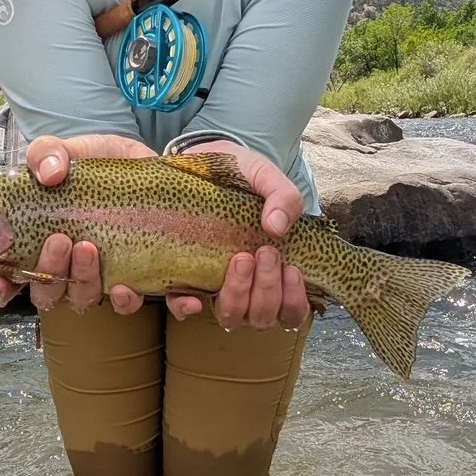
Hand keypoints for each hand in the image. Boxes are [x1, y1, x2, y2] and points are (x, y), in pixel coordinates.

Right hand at [0, 132, 154, 316]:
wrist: (137, 162)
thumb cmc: (92, 164)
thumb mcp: (66, 150)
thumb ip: (47, 154)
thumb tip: (49, 174)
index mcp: (35, 242)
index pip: (7, 278)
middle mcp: (62, 266)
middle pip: (45, 291)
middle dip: (48, 271)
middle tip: (60, 239)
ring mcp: (95, 274)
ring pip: (81, 297)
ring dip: (82, 279)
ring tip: (89, 247)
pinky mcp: (129, 276)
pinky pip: (124, 305)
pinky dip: (123, 302)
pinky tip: (125, 287)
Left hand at [164, 139, 311, 331]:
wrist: (200, 158)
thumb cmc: (241, 175)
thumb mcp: (266, 177)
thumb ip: (283, 196)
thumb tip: (276, 227)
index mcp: (274, 272)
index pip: (291, 311)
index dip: (293, 301)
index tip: (291, 268)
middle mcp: (247, 288)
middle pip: (261, 317)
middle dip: (267, 290)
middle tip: (264, 253)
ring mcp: (216, 286)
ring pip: (231, 317)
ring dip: (238, 294)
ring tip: (240, 259)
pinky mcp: (183, 279)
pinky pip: (182, 308)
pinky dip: (187, 308)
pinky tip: (192, 299)